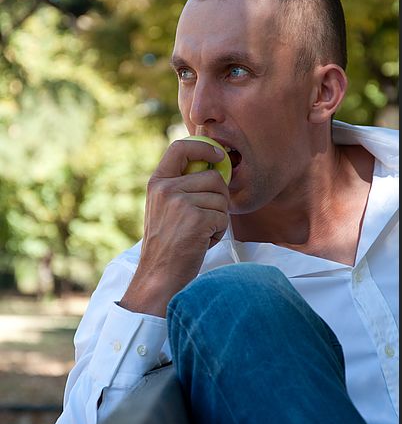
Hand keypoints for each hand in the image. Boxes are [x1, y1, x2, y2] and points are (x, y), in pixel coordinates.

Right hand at [120, 139, 229, 316]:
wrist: (158, 275)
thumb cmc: (167, 244)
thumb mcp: (163, 207)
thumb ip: (181, 186)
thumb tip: (215, 167)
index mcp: (157, 182)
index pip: (180, 147)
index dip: (204, 147)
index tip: (219, 156)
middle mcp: (166, 189)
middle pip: (213, 177)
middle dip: (219, 198)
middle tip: (206, 218)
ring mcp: (180, 203)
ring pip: (221, 198)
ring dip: (218, 218)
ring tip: (200, 232)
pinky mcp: (196, 219)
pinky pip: (223, 217)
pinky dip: (218, 232)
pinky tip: (203, 241)